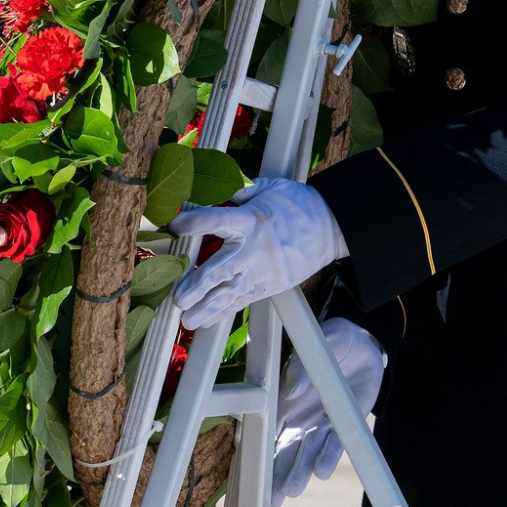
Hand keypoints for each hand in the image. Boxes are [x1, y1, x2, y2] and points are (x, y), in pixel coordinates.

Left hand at [168, 177, 346, 328]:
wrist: (332, 227)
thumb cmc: (297, 204)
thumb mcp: (268, 187)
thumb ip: (237, 189)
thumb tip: (210, 184)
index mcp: (251, 220)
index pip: (218, 220)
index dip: (195, 221)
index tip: (175, 224)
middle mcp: (253, 249)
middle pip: (221, 268)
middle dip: (198, 284)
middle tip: (179, 297)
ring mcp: (262, 271)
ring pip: (231, 292)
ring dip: (207, 307)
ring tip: (186, 319)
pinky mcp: (270, 286)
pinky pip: (243, 301)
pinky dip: (223, 312)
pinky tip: (206, 321)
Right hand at [273, 318, 383, 505]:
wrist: (362, 344)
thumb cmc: (330, 339)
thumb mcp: (315, 344)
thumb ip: (301, 366)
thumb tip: (289, 391)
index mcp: (281, 396)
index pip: (263, 426)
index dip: (255, 446)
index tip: (247, 466)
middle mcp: (297, 414)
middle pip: (282, 448)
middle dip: (275, 472)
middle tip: (269, 497)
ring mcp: (318, 422)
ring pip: (304, 452)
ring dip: (297, 472)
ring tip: (290, 492)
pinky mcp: (343, 425)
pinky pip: (334, 444)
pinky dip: (327, 457)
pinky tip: (321, 472)